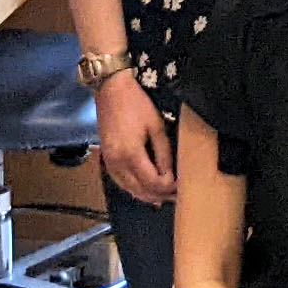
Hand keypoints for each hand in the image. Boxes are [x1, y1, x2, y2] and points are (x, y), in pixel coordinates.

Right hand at [95, 73, 175, 203]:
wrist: (111, 90)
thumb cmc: (136, 104)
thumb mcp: (157, 127)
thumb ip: (164, 154)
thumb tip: (170, 174)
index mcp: (131, 154)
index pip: (152, 182)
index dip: (168, 188)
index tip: (181, 187)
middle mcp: (117, 163)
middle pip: (140, 190)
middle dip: (160, 195)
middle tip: (176, 197)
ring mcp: (109, 162)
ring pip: (129, 189)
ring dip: (147, 195)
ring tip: (164, 197)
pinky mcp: (106, 159)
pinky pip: (120, 182)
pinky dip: (134, 189)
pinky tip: (144, 190)